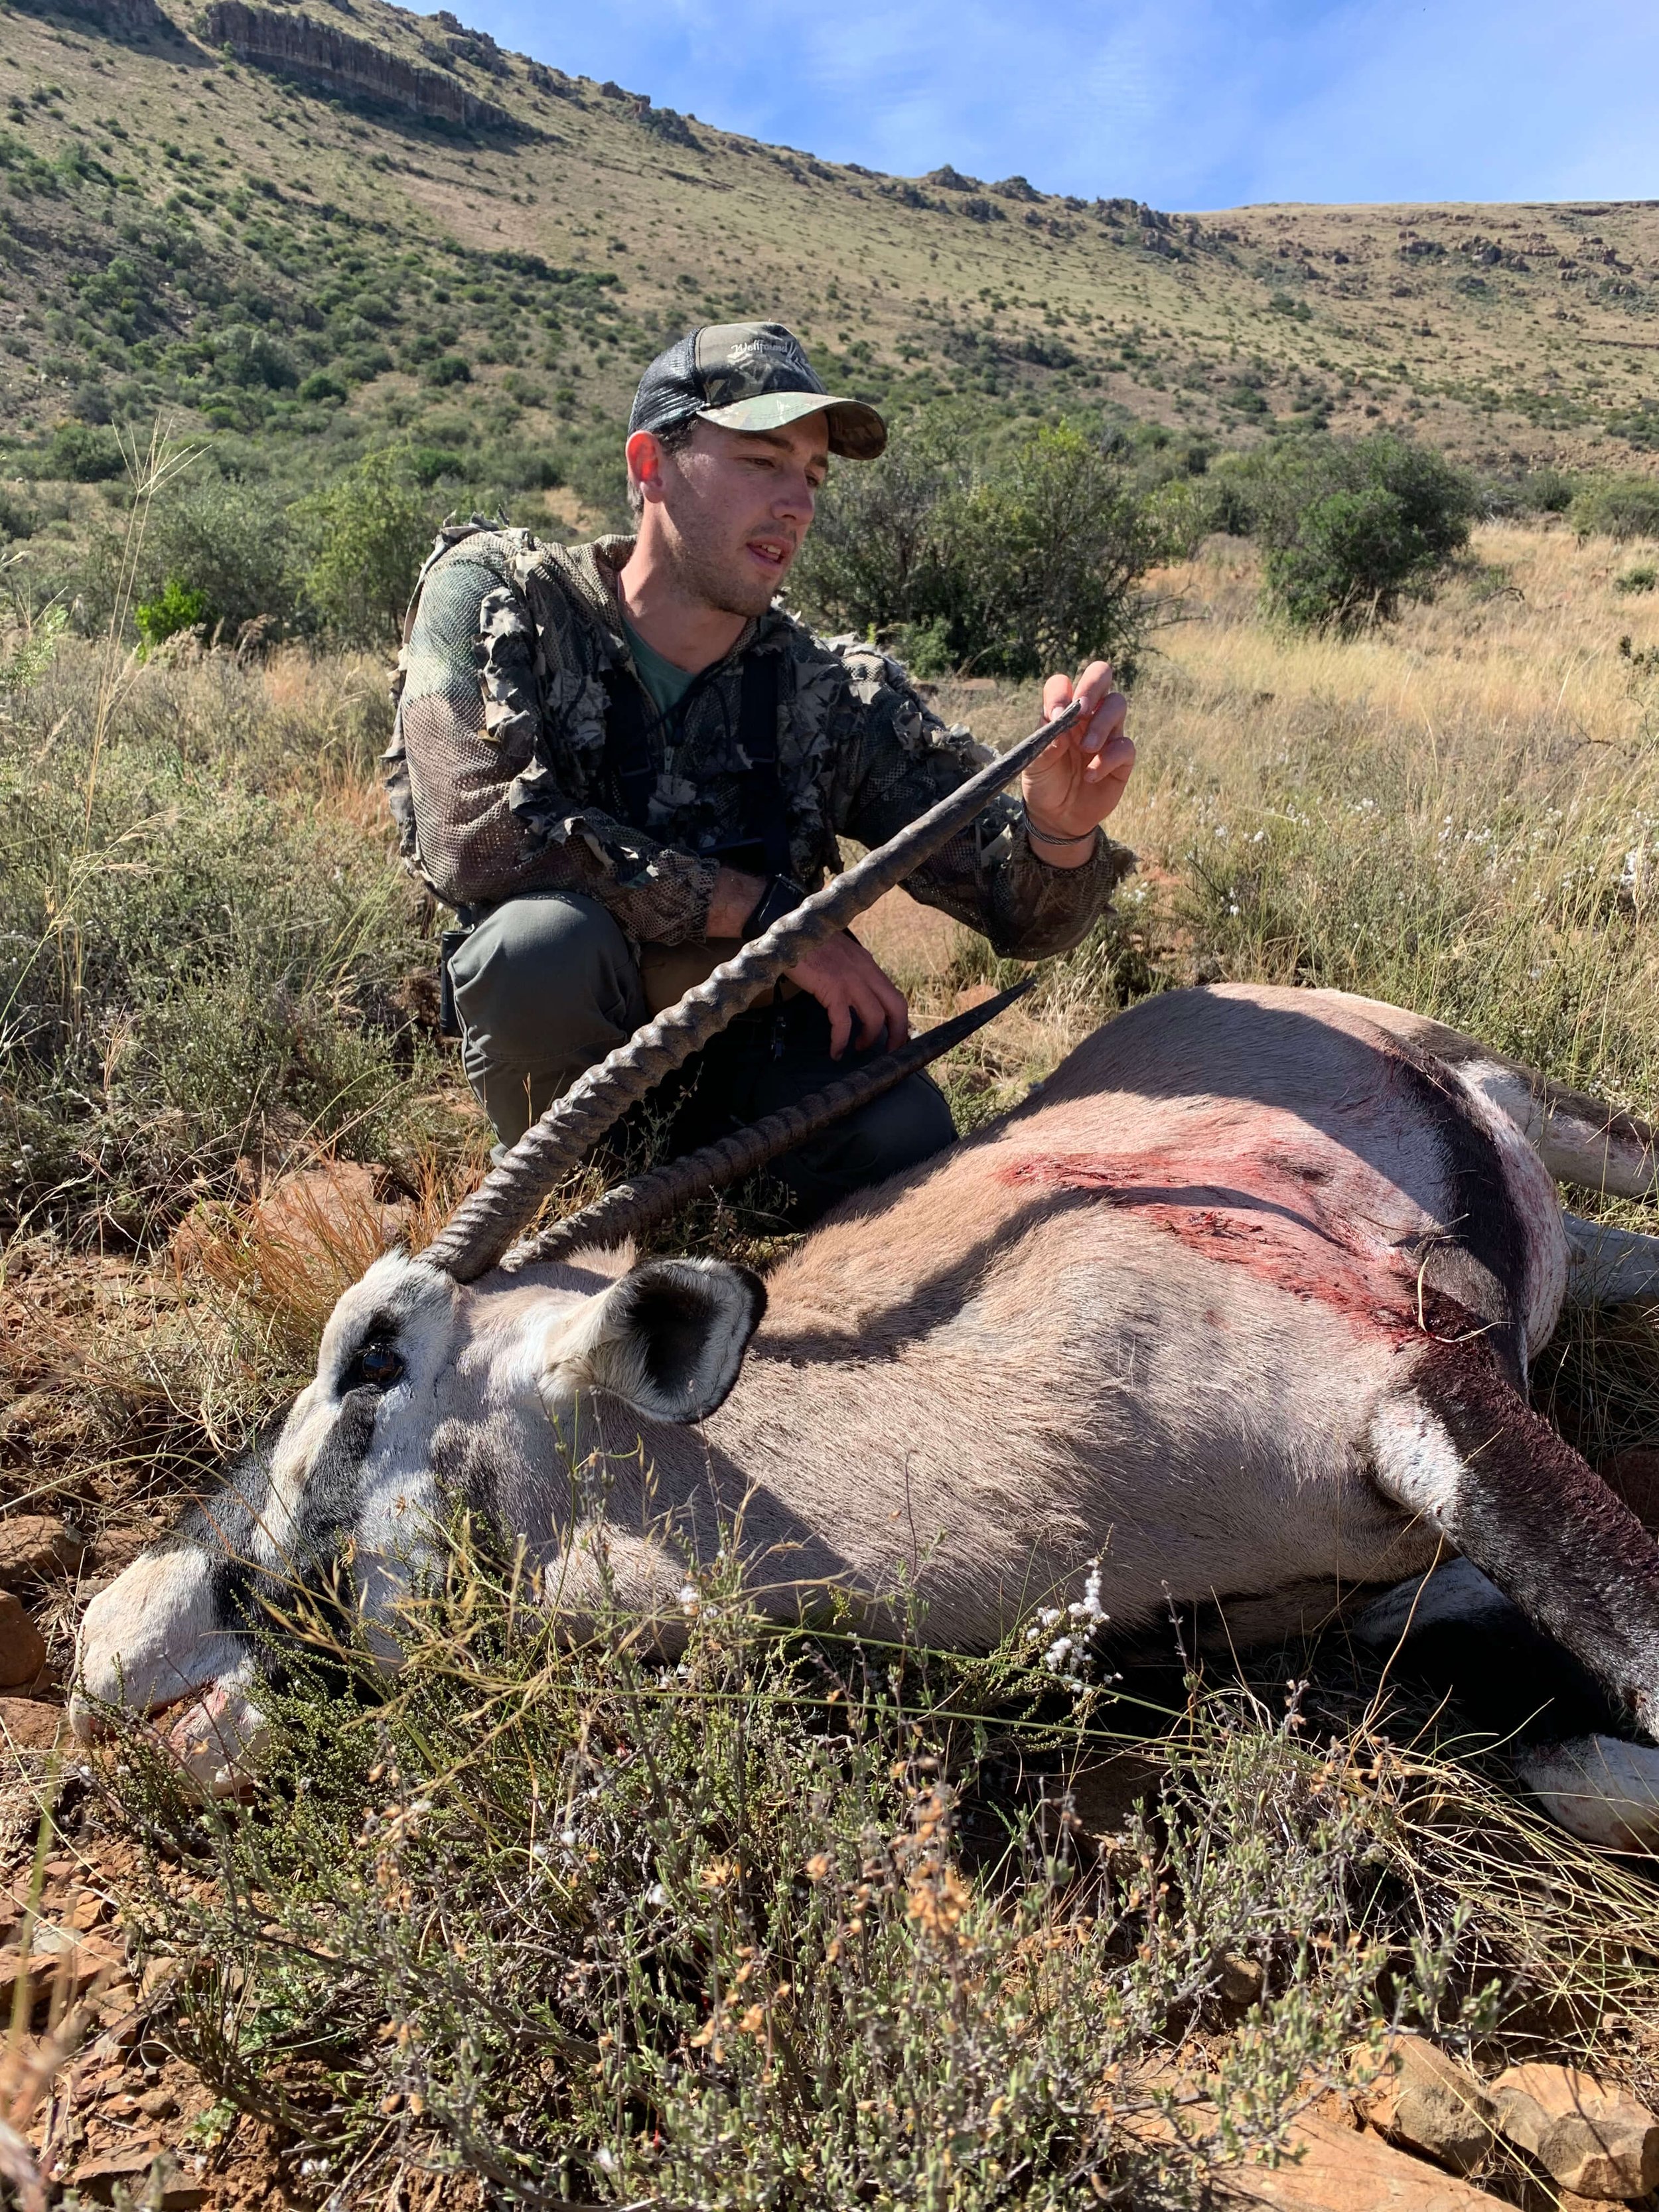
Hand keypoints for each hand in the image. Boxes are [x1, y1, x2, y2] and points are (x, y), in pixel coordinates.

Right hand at [786, 931, 910, 1058]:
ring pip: (875, 1017)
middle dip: (898, 1033)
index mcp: (867, 964)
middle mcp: (865, 971)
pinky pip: (843, 1022)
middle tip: (890, 1051)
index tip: (894, 1036)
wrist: (789, 933)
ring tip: (859, 1049)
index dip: (899, 1019)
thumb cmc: (808, 944)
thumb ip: (850, 972)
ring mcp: (851, 979)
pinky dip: (840, 1041)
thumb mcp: (839, 955)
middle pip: (896, 1006)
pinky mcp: (832, 988)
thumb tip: (853, 996)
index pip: (894, 995)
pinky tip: (835, 1051)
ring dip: (869, 1038)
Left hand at [1021, 661, 1133, 867]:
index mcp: (1062, 712)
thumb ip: (1045, 740)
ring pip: (1117, 704)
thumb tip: (1061, 719)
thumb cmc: (1044, 782)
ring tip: (1086, 748)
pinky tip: (1091, 775)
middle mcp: (1087, 716)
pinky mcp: (1121, 758)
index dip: (1061, 692)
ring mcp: (1107, 734)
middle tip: (1082, 709)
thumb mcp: (1034, 763)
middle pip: (1101, 676)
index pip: (1063, 683)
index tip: (1054, 715)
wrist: (1056, 817)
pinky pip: (1125, 746)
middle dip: (1094, 685)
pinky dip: (1107, 759)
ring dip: (1101, 724)